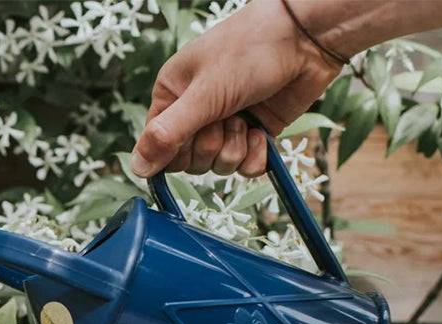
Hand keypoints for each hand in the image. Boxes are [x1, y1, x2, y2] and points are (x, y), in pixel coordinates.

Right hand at [130, 0, 342, 178]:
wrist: (305, 39)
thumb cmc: (249, 50)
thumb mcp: (203, 94)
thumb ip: (167, 134)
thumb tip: (136, 168)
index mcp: (173, 97)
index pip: (159, 149)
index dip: (176, 152)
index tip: (194, 132)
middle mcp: (195, 113)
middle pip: (189, 163)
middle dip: (210, 147)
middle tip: (226, 117)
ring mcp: (225, 125)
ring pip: (217, 167)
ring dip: (234, 148)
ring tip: (246, 118)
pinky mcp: (252, 134)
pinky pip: (244, 168)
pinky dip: (255, 156)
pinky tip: (261, 133)